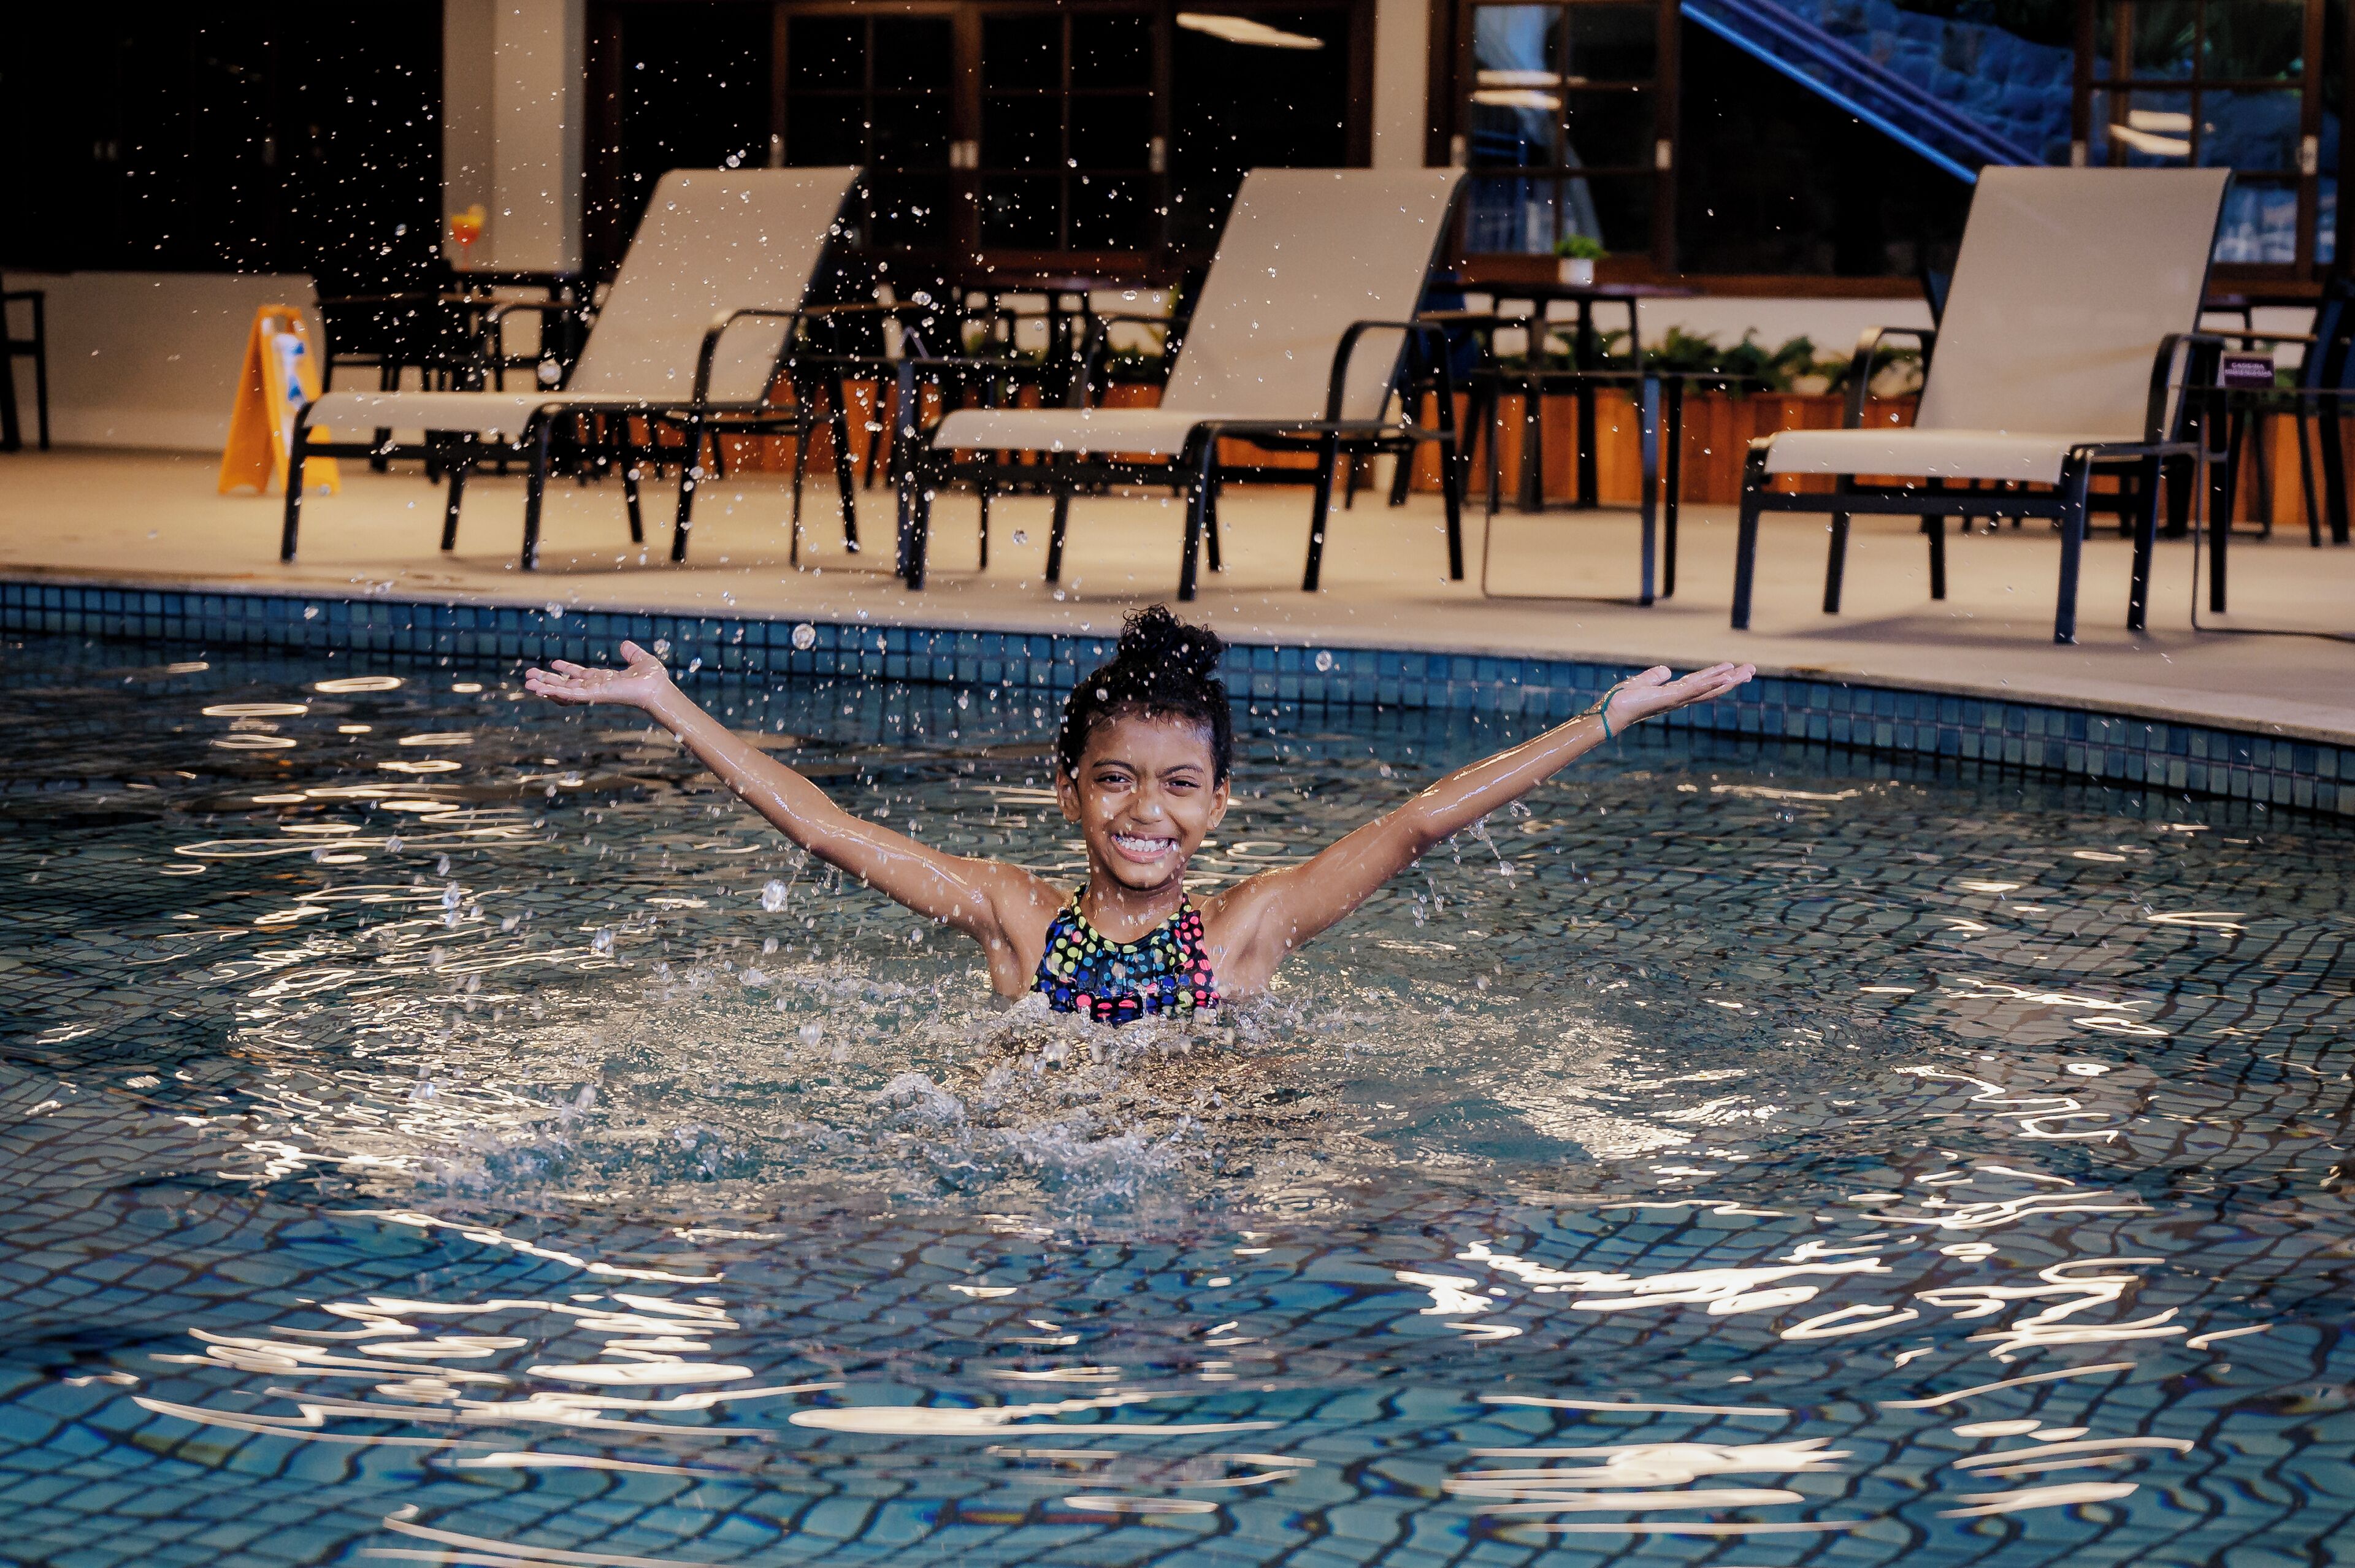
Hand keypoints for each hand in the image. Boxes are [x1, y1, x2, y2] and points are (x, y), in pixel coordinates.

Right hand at [524, 640, 676, 709]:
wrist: (657, 687)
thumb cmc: (652, 678)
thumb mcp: (640, 659)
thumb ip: (631, 652)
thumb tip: (625, 645)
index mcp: (603, 680)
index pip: (579, 676)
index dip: (566, 670)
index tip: (552, 664)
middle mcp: (595, 687)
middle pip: (566, 685)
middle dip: (548, 681)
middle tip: (529, 677)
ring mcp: (592, 692)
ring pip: (563, 692)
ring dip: (545, 688)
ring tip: (528, 685)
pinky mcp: (592, 696)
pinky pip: (570, 695)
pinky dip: (555, 692)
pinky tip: (541, 689)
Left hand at [1602, 662, 1754, 728]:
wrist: (1611, 711)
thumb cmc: (1623, 700)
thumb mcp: (1641, 683)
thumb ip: (1654, 677)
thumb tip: (1666, 670)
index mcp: (1674, 694)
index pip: (1701, 683)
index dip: (1717, 675)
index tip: (1733, 667)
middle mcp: (1680, 698)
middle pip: (1711, 688)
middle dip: (1732, 679)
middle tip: (1751, 670)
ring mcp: (1677, 700)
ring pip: (1708, 689)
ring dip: (1728, 681)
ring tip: (1746, 672)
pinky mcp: (1670, 699)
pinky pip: (1694, 690)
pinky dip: (1710, 684)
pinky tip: (1724, 678)